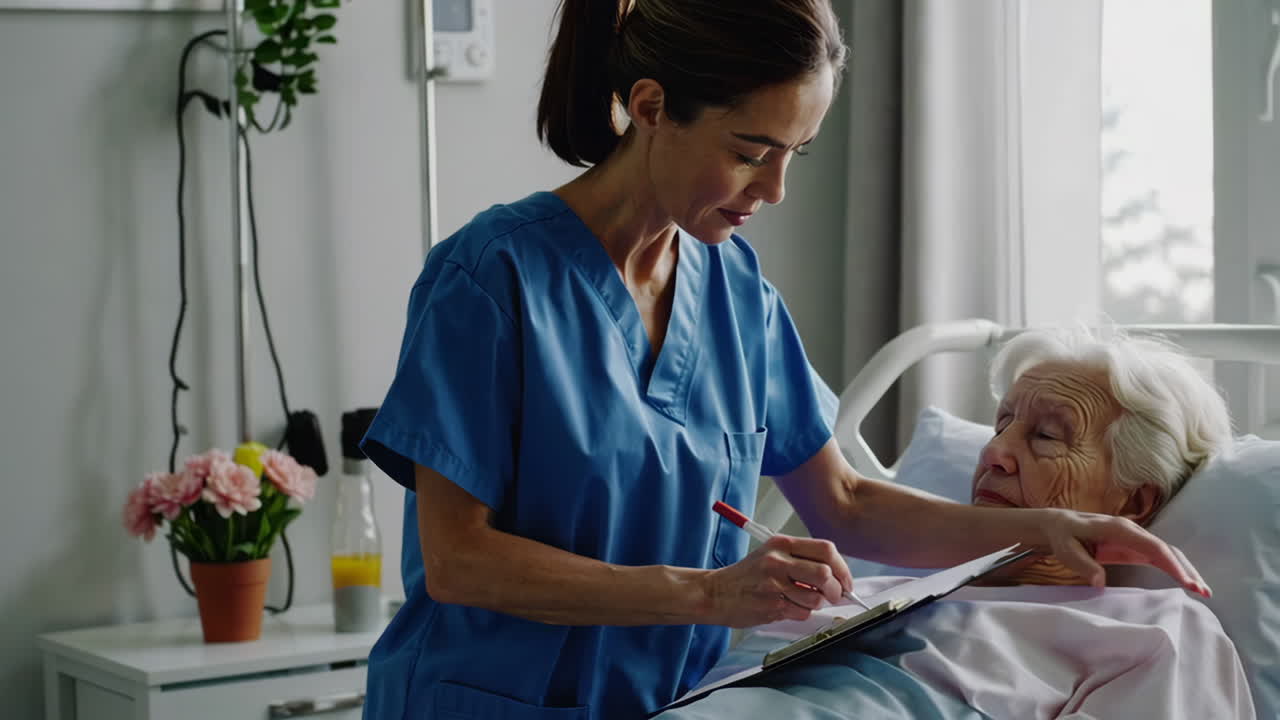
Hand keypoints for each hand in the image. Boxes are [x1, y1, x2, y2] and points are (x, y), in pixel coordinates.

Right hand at [703, 535, 855, 627]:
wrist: (716, 593)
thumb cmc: (747, 576)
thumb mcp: (771, 554)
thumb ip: (801, 559)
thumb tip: (836, 575)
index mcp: (781, 543)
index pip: (826, 550)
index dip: (842, 568)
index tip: (845, 581)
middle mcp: (778, 560)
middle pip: (825, 573)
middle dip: (836, 589)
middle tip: (834, 595)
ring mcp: (773, 583)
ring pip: (816, 597)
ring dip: (817, 604)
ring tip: (803, 600)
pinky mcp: (771, 604)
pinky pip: (802, 612)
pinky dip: (801, 613)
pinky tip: (787, 607)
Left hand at [1037, 508, 1211, 596]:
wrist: (1059, 526)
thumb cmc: (1063, 537)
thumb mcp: (1066, 550)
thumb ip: (1083, 564)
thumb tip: (1099, 581)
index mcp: (1119, 529)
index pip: (1152, 547)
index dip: (1171, 564)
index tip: (1186, 582)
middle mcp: (1132, 531)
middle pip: (1167, 549)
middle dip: (1186, 569)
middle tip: (1203, 592)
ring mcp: (1136, 539)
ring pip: (1168, 553)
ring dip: (1186, 570)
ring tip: (1203, 592)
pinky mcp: (1135, 547)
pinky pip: (1160, 557)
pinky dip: (1175, 569)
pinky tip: (1187, 583)